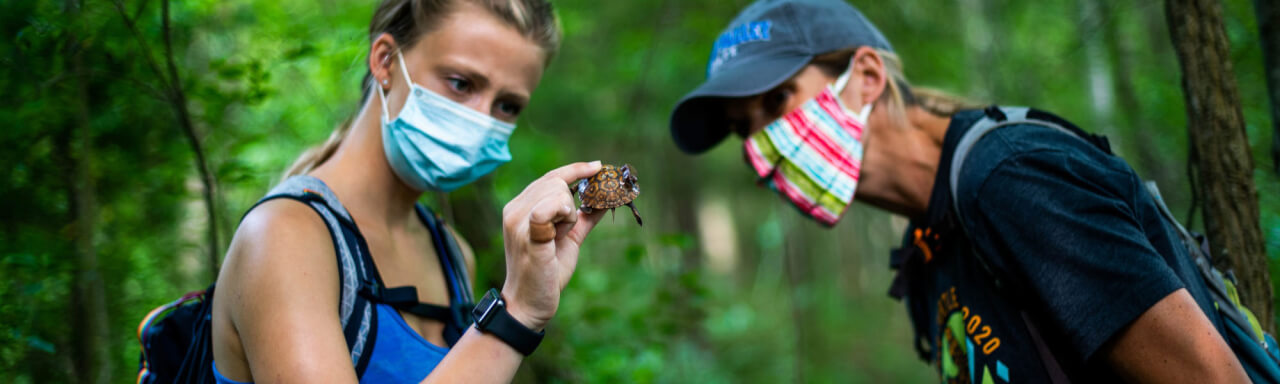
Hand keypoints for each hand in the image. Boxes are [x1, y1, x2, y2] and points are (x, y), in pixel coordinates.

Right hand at [500, 161, 605, 330]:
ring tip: (557, 237)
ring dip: (567, 213)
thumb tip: (605, 199)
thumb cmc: (546, 273)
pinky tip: (559, 233)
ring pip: (557, 190)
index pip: (550, 176)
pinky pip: (550, 206)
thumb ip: (583, 218)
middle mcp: (515, 209)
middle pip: (556, 181)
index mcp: (521, 207)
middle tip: (563, 231)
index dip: (576, 169)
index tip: (597, 166)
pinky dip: (563, 215)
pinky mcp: (527, 233)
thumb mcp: (569, 239)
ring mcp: (518, 220)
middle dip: (571, 202)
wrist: (529, 304)